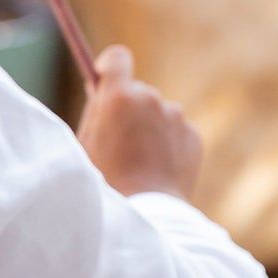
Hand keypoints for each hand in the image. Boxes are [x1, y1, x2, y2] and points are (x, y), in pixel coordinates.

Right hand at [76, 46, 202, 201]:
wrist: (144, 218)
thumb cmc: (104, 186)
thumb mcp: (83, 149)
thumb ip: (94, 115)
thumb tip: (101, 90)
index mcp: (119, 98)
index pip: (117, 58)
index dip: (109, 67)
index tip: (103, 79)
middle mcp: (151, 99)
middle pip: (136, 93)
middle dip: (126, 111)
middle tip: (113, 145)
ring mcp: (176, 117)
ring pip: (157, 115)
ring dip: (147, 131)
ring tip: (135, 167)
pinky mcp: (194, 137)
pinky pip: (174, 134)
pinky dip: (165, 148)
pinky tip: (154, 173)